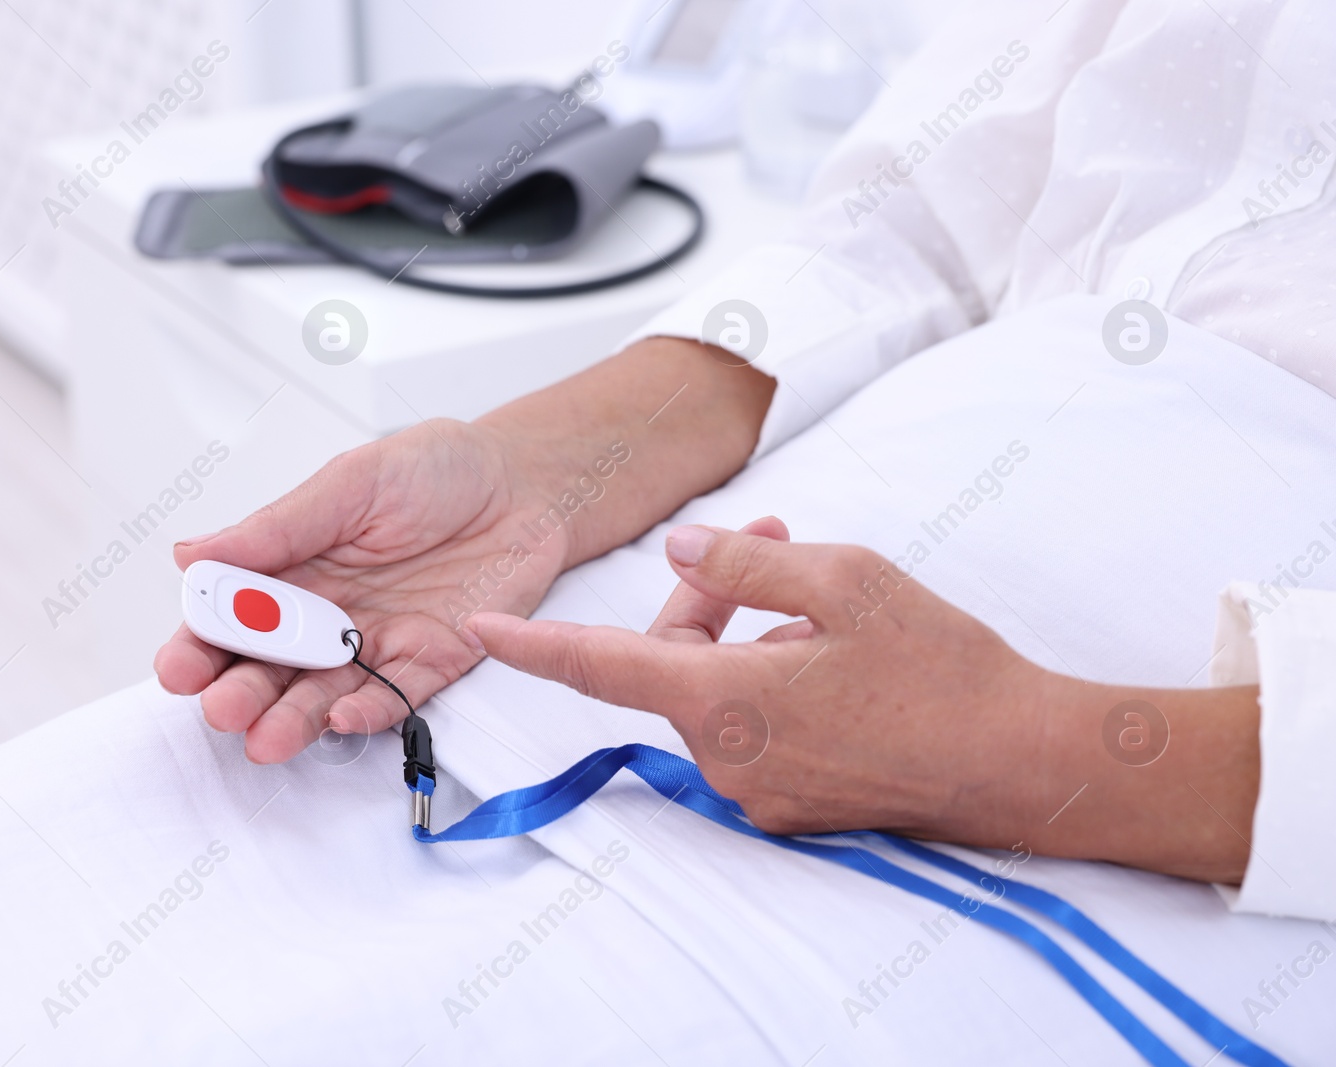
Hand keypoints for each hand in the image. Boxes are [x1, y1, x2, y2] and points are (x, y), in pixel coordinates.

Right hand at [155, 419, 571, 761]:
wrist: (525, 482)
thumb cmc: (436, 470)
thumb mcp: (351, 483)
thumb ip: (278, 526)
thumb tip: (192, 552)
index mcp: (296, 565)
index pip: (233, 614)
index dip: (202, 641)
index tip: (180, 666)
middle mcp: (330, 612)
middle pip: (271, 663)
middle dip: (240, 690)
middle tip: (220, 708)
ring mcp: (378, 640)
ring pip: (323, 691)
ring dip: (292, 717)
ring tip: (264, 739)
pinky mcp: (432, 660)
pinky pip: (396, 696)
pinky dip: (367, 712)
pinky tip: (338, 719)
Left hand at [464, 521, 1263, 881]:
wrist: (1021, 761)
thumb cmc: (941, 668)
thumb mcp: (844, 581)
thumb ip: (745, 562)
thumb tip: (682, 548)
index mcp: (723, 701)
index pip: (599, 666)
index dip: (532, 644)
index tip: (479, 630)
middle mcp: (726, 756)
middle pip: (670, 663)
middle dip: (705, 597)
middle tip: (772, 536)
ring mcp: (760, 789)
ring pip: (714, 693)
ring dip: (743, 635)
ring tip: (818, 590)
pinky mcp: (794, 804)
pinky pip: (751, 728)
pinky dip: (767, 681)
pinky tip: (828, 648)